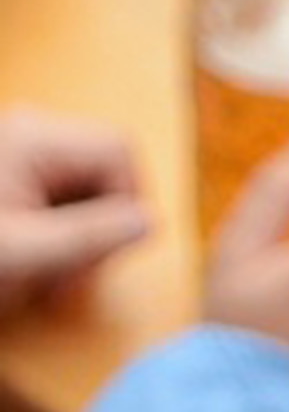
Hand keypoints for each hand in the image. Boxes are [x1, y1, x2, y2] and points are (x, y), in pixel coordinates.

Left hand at [0, 107, 150, 314]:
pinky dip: (54, 232)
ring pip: (81, 188)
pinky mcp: (4, 176)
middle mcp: (24, 133)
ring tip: (45, 277)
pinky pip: (54, 197)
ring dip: (78, 235)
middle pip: (103, 170)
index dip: (127, 203)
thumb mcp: (24, 253)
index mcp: (32, 139)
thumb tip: (150, 221)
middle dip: (99, 226)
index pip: (118, 153)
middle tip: (70, 277)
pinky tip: (30, 264)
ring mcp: (12, 152)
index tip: (106, 252)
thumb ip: (92, 236)